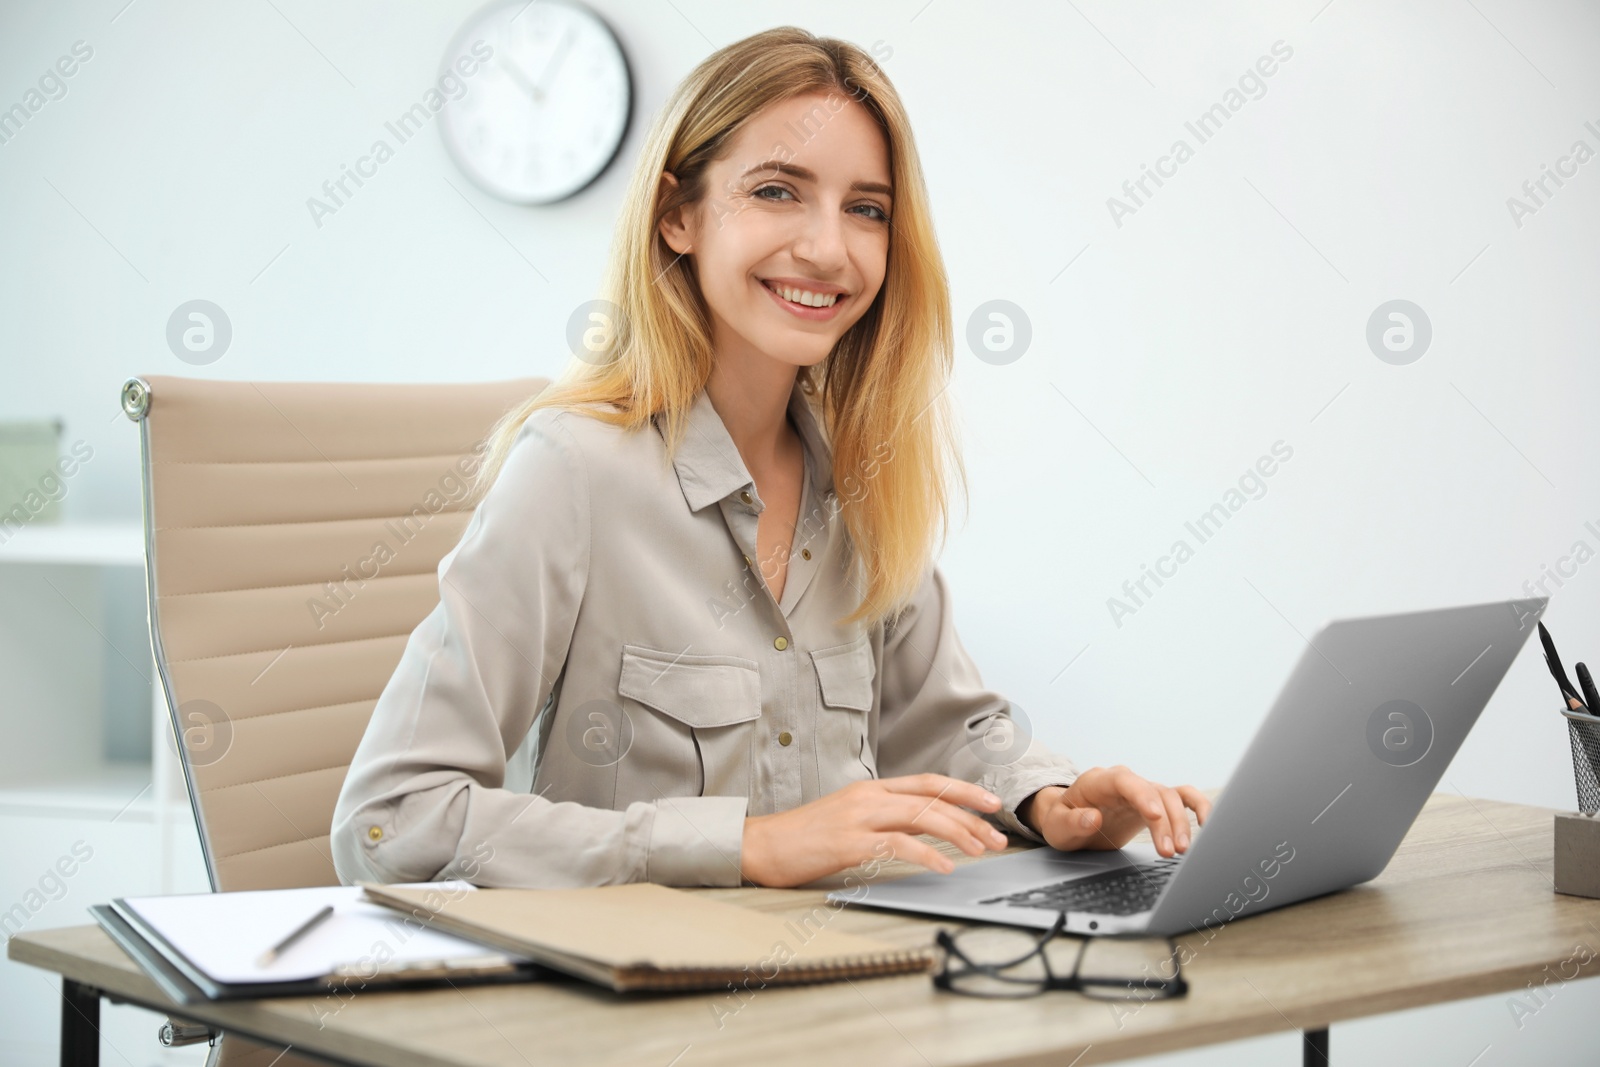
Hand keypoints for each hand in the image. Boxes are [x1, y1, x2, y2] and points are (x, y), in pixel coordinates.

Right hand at [741, 774, 1009, 886]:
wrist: (761, 845)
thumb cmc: (803, 838)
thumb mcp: (849, 819)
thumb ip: (884, 819)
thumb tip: (922, 829)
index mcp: (870, 789)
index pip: (927, 782)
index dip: (963, 790)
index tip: (991, 803)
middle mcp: (868, 797)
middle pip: (932, 798)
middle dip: (971, 816)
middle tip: (997, 836)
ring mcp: (858, 817)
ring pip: (921, 816)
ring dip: (958, 833)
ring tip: (980, 850)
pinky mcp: (849, 842)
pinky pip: (897, 845)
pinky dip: (926, 855)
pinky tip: (944, 867)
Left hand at [1017, 765, 1210, 857]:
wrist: (1070, 820)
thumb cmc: (1063, 820)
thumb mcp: (1057, 826)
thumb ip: (1073, 822)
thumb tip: (1094, 818)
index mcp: (1099, 781)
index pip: (1124, 781)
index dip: (1141, 795)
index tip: (1154, 816)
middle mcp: (1125, 782)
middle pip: (1153, 792)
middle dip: (1165, 822)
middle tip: (1169, 852)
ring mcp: (1142, 791)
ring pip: (1171, 797)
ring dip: (1181, 822)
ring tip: (1182, 850)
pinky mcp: (1155, 803)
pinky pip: (1182, 798)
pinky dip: (1197, 806)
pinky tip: (1207, 824)